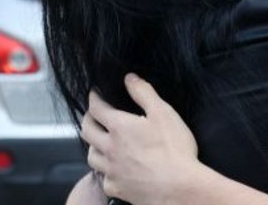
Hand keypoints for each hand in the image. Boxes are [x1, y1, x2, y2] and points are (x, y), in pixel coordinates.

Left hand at [81, 74, 199, 203]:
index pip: (96, 108)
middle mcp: (110, 149)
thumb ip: (144, 93)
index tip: (95, 93)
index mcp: (119, 127)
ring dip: (93, 145)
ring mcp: (112, 171)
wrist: (180, 188)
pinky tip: (114, 169)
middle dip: (88, 119)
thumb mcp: (164, 113)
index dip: (94, 97)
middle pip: (87, 131)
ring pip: (91, 156)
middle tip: (94, 114)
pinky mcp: (117, 188)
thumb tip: (129, 78)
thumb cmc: (174, 150)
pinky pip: (104, 178)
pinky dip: (106, 171)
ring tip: (101, 142)